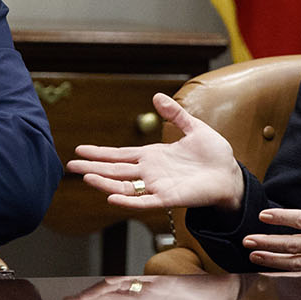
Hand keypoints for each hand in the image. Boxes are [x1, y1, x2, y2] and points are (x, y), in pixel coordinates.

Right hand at [69, 93, 243, 210]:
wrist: (231, 174)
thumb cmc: (214, 154)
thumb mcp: (194, 128)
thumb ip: (175, 114)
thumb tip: (157, 97)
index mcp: (153, 156)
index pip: (120, 154)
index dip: (100, 152)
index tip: (80, 149)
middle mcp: (151, 172)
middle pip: (115, 170)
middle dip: (93, 167)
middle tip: (69, 166)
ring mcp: (158, 186)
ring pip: (125, 186)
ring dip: (105, 182)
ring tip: (86, 177)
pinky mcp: (169, 198)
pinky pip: (145, 201)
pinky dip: (128, 200)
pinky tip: (112, 197)